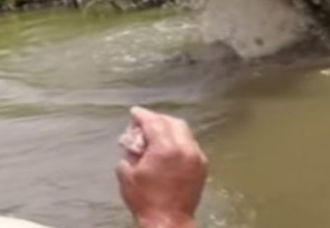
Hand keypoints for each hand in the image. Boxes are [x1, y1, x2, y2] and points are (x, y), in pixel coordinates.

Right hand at [116, 107, 207, 227]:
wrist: (168, 222)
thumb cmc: (145, 200)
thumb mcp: (127, 174)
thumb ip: (130, 152)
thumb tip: (132, 143)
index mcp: (165, 149)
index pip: (154, 122)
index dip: (142, 115)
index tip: (134, 112)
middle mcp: (184, 149)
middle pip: (172, 122)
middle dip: (157, 119)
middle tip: (144, 123)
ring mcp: (196, 157)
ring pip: (184, 132)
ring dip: (169, 129)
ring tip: (156, 135)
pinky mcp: (202, 167)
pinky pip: (191, 145)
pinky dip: (179, 141)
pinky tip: (169, 148)